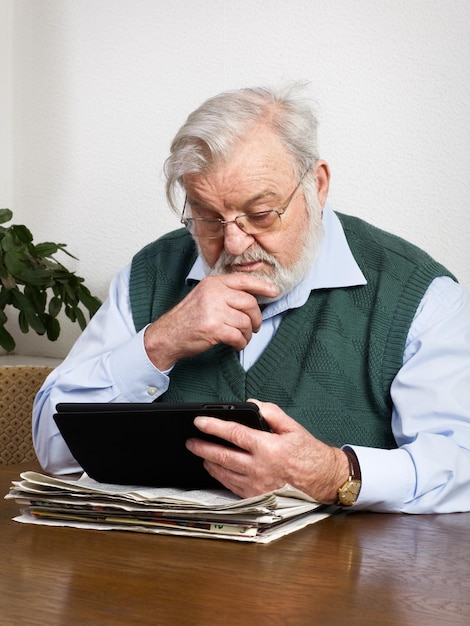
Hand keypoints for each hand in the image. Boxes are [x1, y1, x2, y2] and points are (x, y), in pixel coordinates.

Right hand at [143, 275, 278, 369]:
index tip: (274, 291)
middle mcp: (214, 293)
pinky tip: (235, 344)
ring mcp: (214, 310)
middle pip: (249, 303)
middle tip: (254, 326)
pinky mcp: (214, 328)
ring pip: (245, 322)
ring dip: (247, 334)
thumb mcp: (204, 296)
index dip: (262, 286)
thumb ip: (225, 293)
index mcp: (213, 283)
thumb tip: (253, 298)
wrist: (167, 336)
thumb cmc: (187, 318)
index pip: (244, 280)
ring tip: (241, 337)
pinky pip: (238, 336)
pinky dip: (240, 343)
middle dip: (256, 318)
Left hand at [185, 399, 349, 502]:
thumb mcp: (293, 427)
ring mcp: (256, 485)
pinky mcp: (256, 497)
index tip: (199, 421)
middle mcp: (258, 468)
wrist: (324, 481)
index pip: (233, 433)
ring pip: (223, 473)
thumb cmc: (310, 454)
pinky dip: (219, 476)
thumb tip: (252, 404)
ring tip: (199, 454)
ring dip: (208, 462)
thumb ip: (271, 413)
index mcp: (267, 448)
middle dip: (202, 447)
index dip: (213, 426)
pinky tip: (215, 469)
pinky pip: (231, 486)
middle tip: (190, 441)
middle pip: (222, 456)